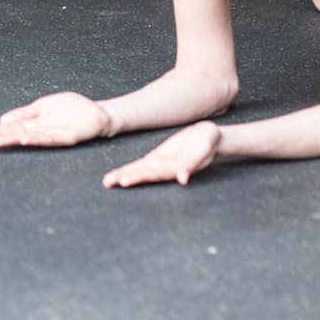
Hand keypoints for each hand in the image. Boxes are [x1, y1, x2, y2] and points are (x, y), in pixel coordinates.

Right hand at [0, 91, 112, 148]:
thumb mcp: (43, 106)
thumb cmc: (71, 109)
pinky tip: (25, 139)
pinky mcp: (68, 137)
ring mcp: (54, 134)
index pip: (12, 127)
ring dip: (15, 139)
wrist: (96, 113)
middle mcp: (42, 130)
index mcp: (35, 123)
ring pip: (30, 138)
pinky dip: (37, 139)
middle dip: (1, 135)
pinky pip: (50, 138)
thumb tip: (3, 120)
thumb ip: (25, 113)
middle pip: (17, 133)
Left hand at [102, 121, 220, 188]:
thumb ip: (192, 164)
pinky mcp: (160, 156)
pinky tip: (119, 175)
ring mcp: (162, 162)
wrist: (209, 136)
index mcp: (175, 167)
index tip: (124, 182)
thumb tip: (181, 178)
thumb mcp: (202, 151)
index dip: (138, 177)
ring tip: (109, 181)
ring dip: (125, 175)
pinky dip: (133, 169)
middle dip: (126, 177)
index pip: (153, 173)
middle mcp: (166, 167)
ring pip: (140, 170)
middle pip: (143, 173)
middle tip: (109, 182)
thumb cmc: (208, 143)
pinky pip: (143, 164)